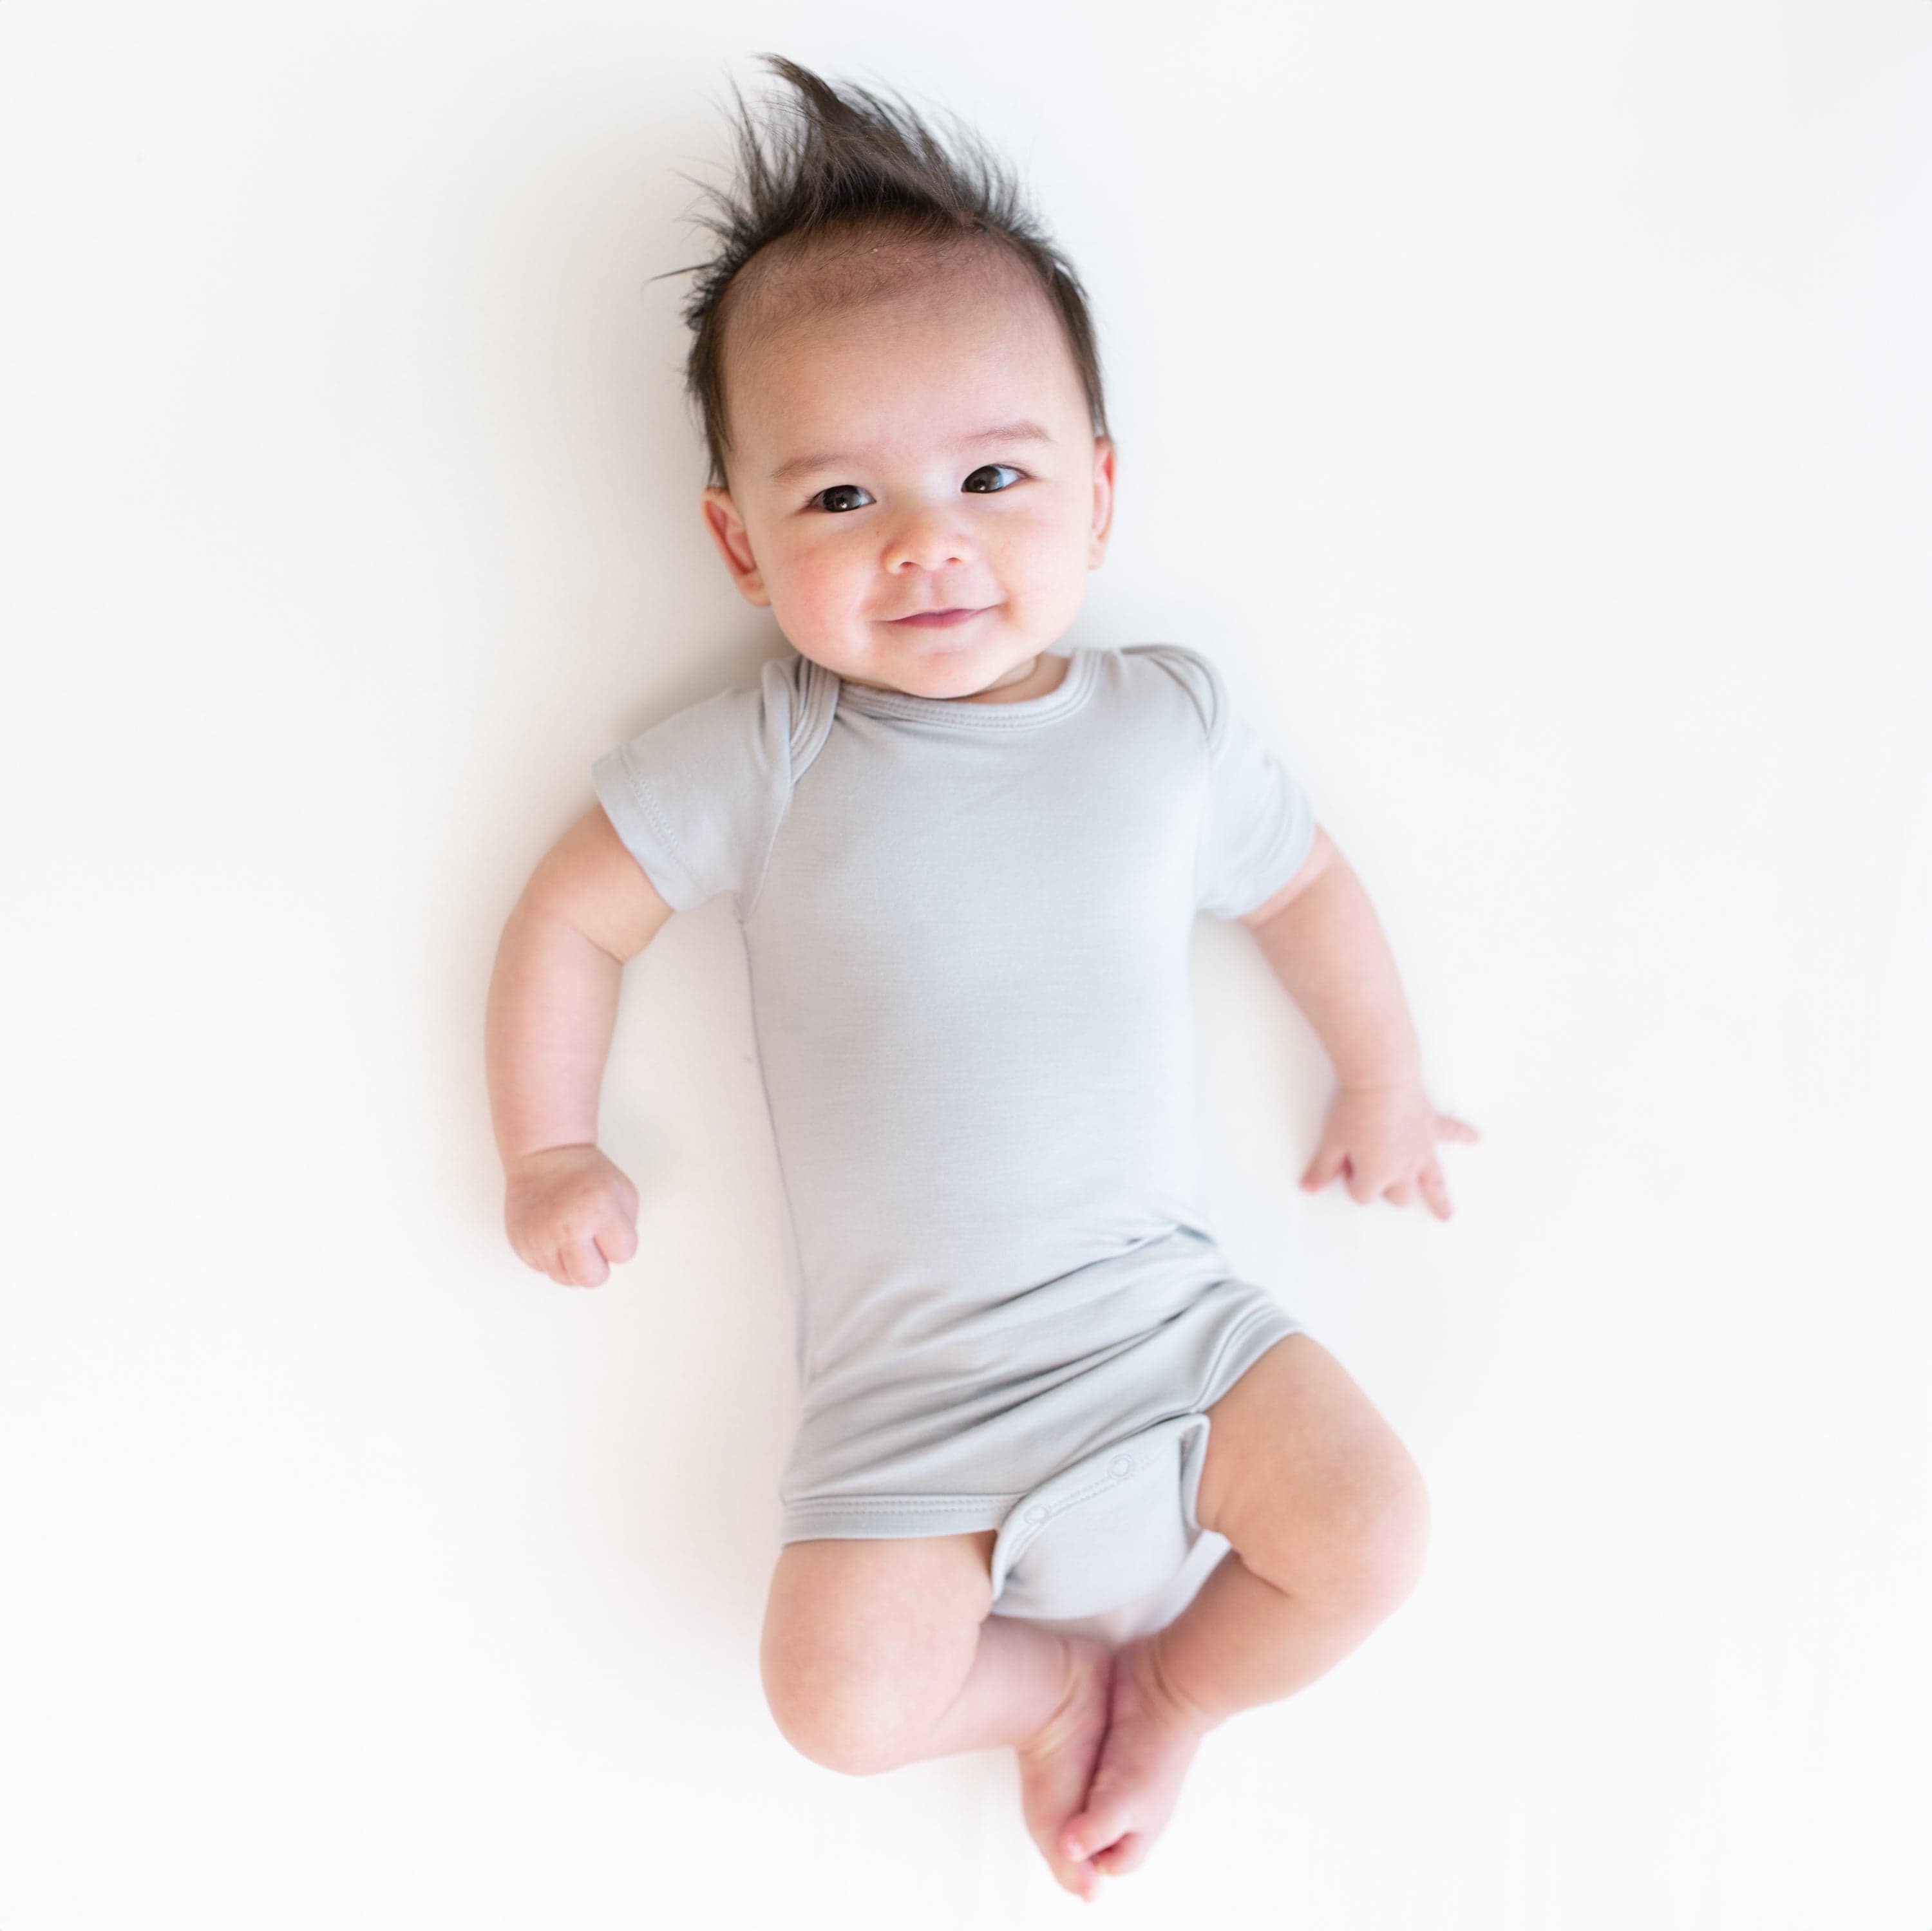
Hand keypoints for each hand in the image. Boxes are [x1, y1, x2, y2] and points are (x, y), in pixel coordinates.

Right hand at [503, 1143, 639, 1286]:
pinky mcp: (521, 1243)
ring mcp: (540, 1238)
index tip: (611, 1227)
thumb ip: (626, 1229)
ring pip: (566, 1279)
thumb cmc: (587, 1175)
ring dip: (574, 1264)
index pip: (623, 1254)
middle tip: (593, 1243)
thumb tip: (613, 1260)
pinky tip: (555, 1233)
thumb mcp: (623, 1192)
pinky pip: (543, 1269)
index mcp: (599, 1211)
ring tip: (573, 1237)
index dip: (621, 1243)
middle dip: (598, 1266)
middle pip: (592, 1280)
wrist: (544, 1155)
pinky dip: (552, 1257)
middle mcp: (567, 1227)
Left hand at [1299, 1079, 1478, 1219]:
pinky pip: (1452, 1132)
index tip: (1345, 1164)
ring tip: (1446, 1214)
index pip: (1363, 1194)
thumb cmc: (1354, 1111)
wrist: (1381, 1079)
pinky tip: (1475, 1138)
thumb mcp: (1332, 1142)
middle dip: (1387, 1190)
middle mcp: (1404, 1168)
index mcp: (1378, 1175)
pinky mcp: (1431, 1126)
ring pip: (1433, 1181)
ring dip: (1439, 1197)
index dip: (1351, 1181)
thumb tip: (1309, 1188)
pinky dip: (1463, 1134)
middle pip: (1399, 1196)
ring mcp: (1422, 1149)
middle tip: (1374, 1171)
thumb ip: (1323, 1168)